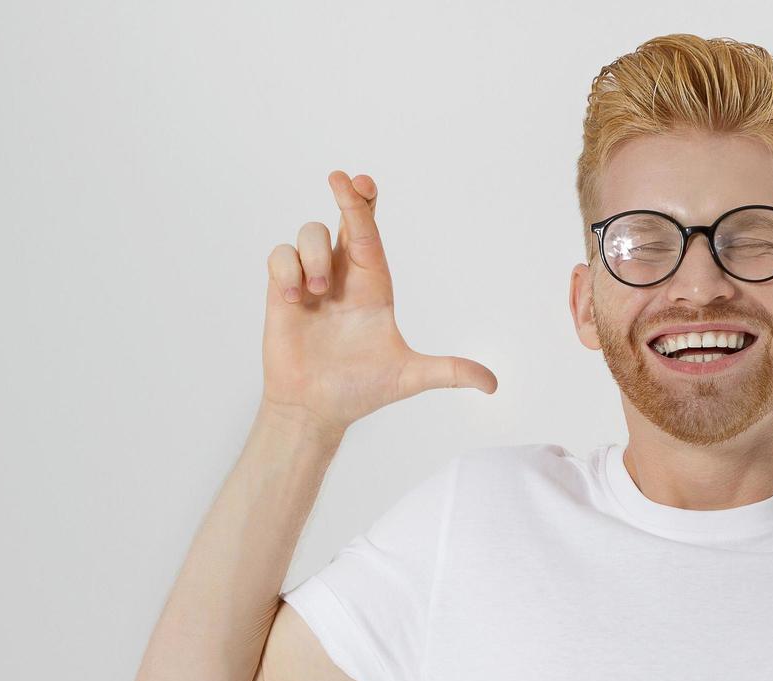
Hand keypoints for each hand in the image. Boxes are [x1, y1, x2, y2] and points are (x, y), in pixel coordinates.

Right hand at [260, 170, 497, 439]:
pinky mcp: (282, 292)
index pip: (372, 237)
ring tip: (317, 291)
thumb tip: (493, 384)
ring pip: (310, 233)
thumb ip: (449, 372)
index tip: (365, 182)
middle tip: (341, 179)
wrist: (315, 409)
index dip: (367, 207)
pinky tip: (295, 298)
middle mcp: (344, 277)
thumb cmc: (361, 390)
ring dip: (315, 254)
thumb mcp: (409, 378)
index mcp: (374, 287)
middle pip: (344, 221)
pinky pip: (279, 256)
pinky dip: (287, 268)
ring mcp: (311, 282)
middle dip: (346, 197)